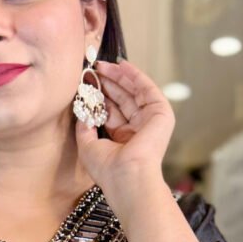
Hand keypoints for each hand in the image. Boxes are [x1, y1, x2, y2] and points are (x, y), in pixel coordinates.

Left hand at [73, 60, 175, 196]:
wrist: (127, 176)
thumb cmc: (107, 169)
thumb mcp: (87, 144)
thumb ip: (84, 126)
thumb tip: (81, 109)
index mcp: (123, 140)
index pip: (111, 112)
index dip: (99, 96)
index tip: (86, 84)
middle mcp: (138, 130)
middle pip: (122, 99)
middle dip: (107, 83)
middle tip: (93, 70)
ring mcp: (150, 121)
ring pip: (134, 92)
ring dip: (118, 77)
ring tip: (102, 65)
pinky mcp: (161, 113)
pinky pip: (146, 88)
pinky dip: (135, 75)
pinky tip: (121, 65)